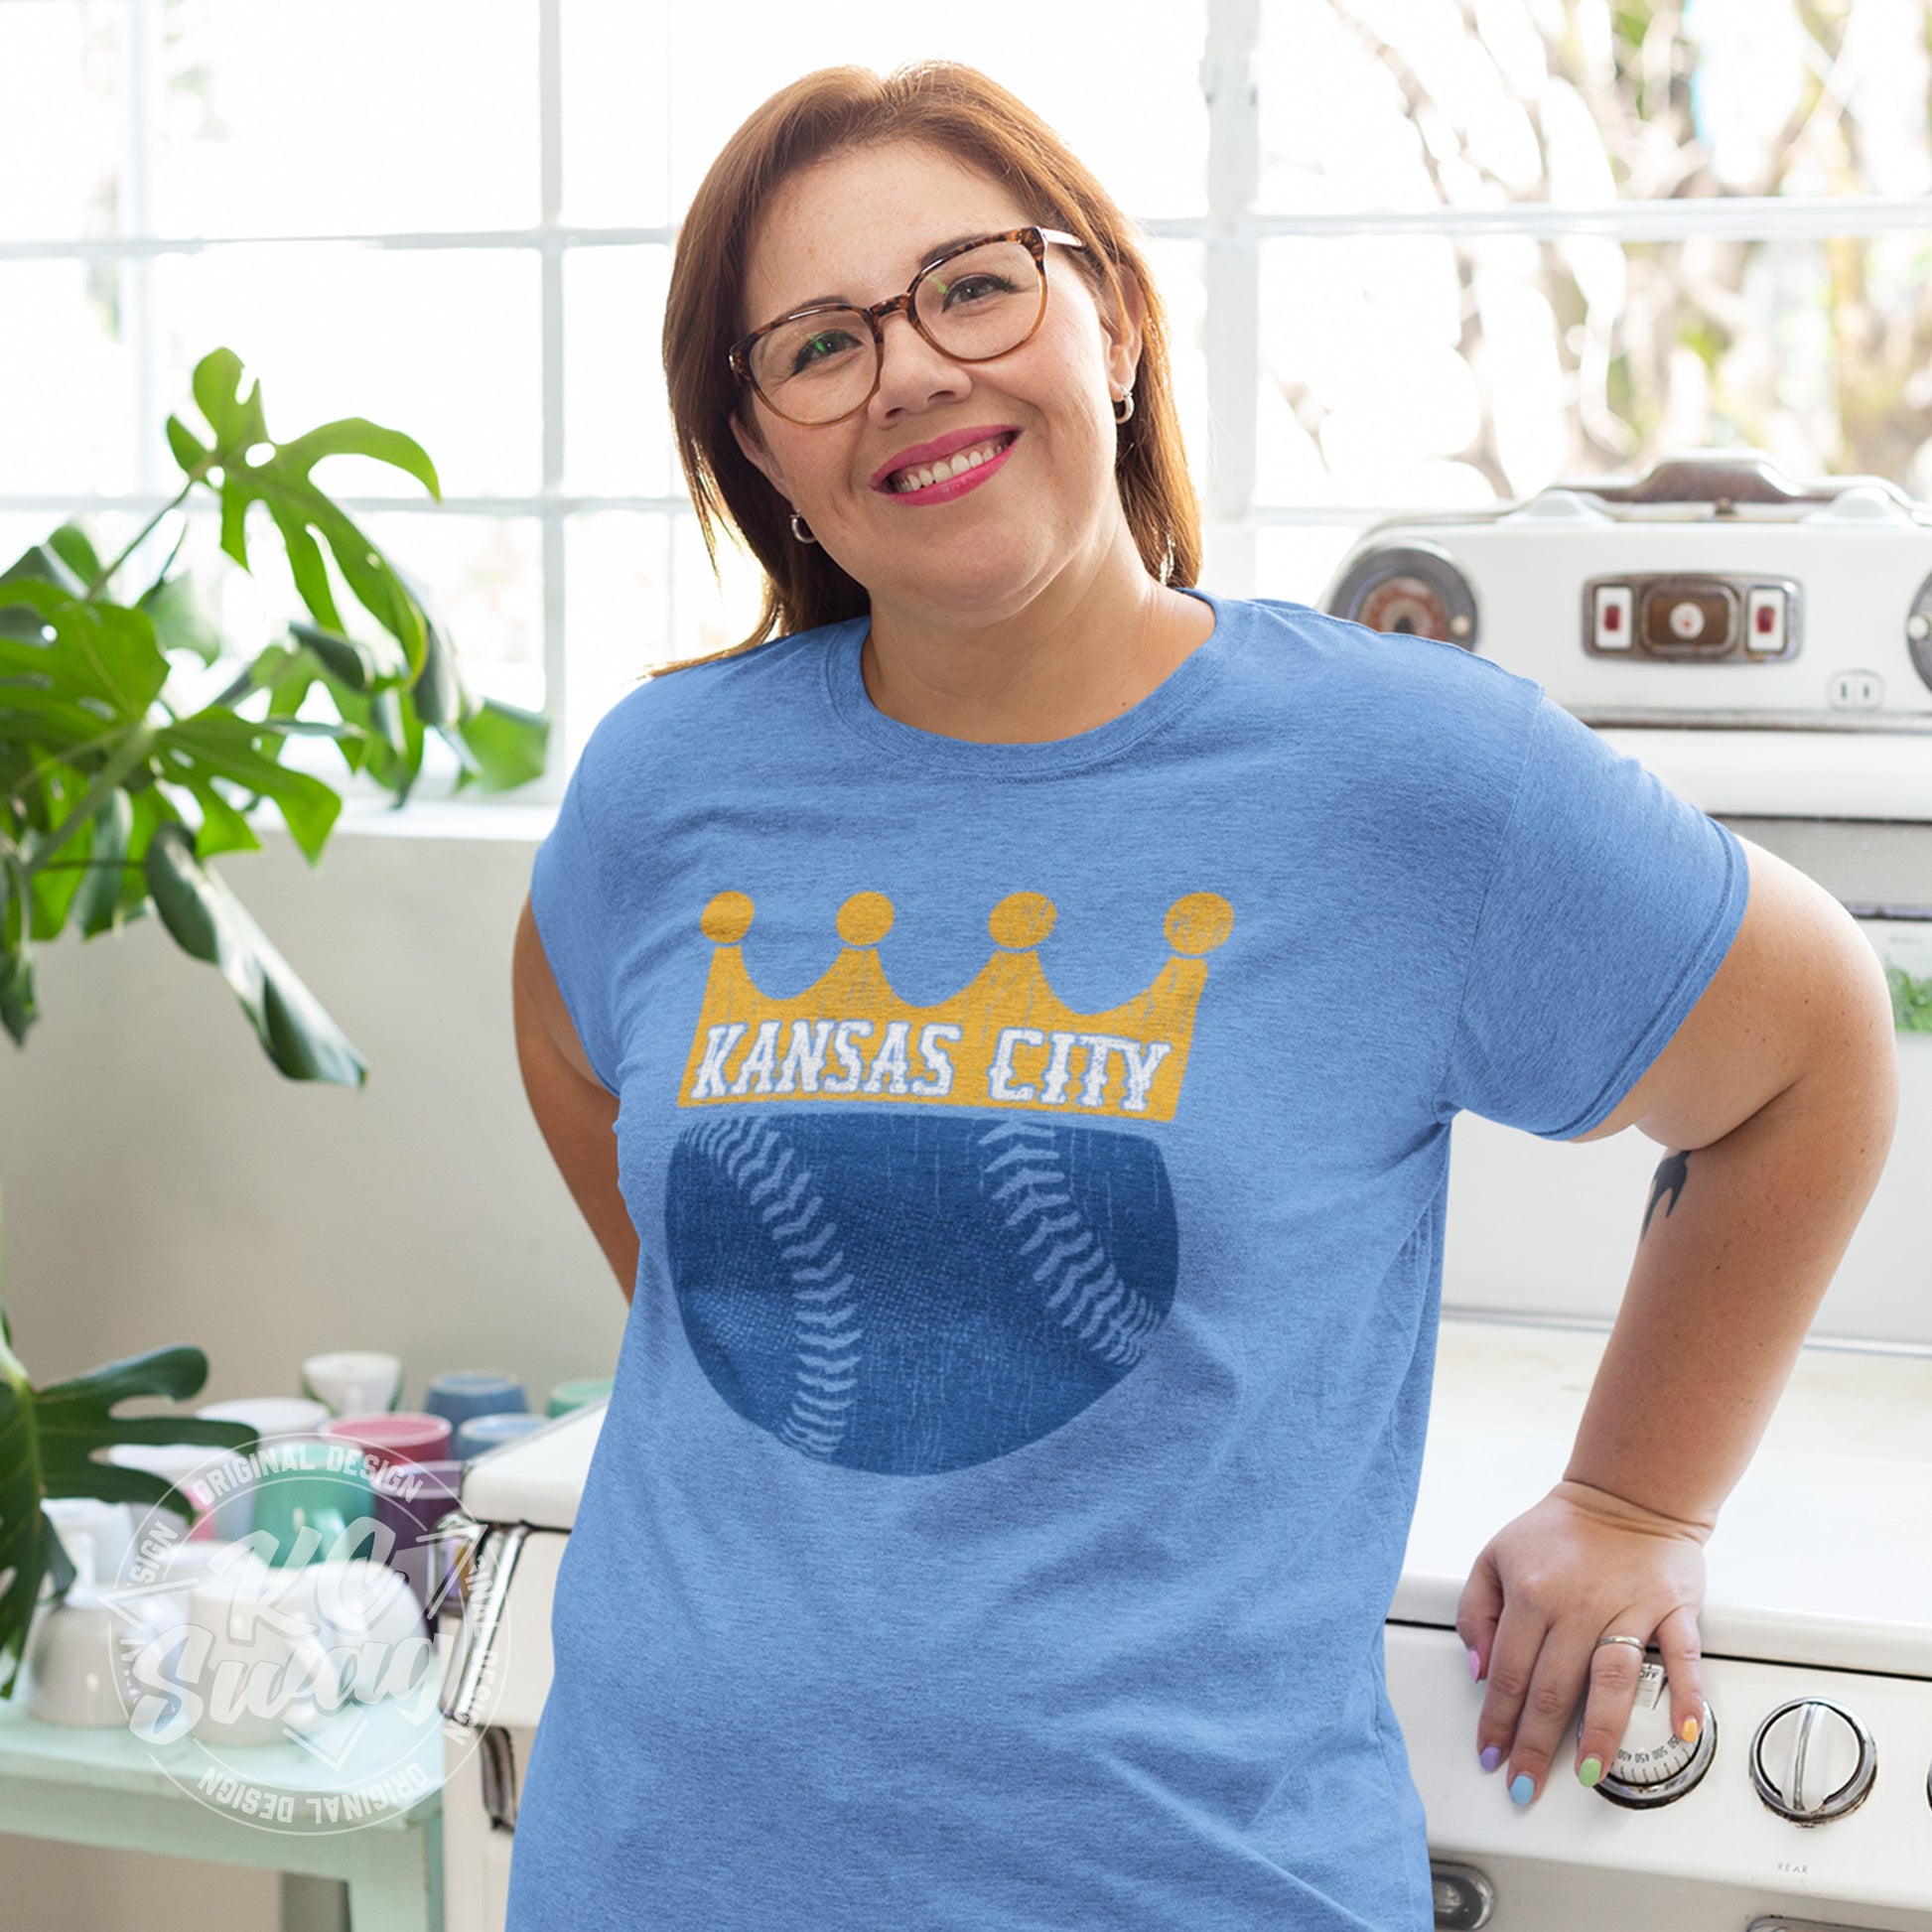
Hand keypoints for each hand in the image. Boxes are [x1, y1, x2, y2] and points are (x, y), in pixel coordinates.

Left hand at [1455, 1479, 1710, 1806]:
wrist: (1626, 1494)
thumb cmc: (1560, 1531)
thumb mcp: (1496, 1556)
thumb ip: (1476, 1611)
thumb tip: (1479, 1669)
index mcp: (1531, 1593)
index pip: (1508, 1672)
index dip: (1497, 1720)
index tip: (1490, 1755)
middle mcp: (1577, 1605)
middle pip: (1552, 1688)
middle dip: (1535, 1745)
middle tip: (1525, 1786)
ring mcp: (1628, 1607)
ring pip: (1611, 1680)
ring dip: (1598, 1733)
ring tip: (1588, 1775)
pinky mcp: (1673, 1608)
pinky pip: (1682, 1656)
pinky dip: (1687, 1694)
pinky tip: (1685, 1730)